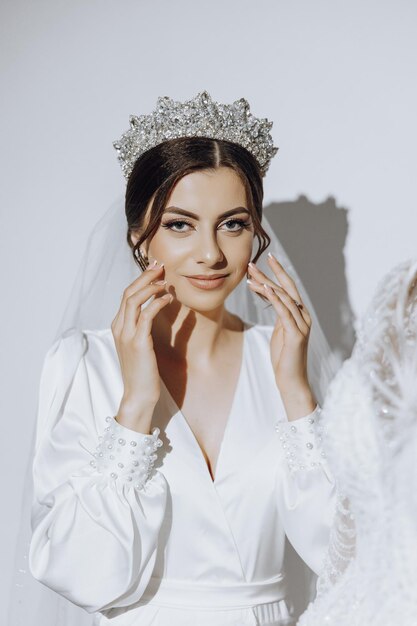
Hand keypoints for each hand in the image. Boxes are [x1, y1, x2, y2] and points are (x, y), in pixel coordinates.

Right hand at [111, 260, 171, 426]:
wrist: (138, 395)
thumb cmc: (143, 371)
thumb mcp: (140, 345)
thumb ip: (142, 327)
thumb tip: (155, 309)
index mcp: (118, 326)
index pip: (127, 295)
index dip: (141, 279)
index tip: (155, 270)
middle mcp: (119, 327)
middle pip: (129, 292)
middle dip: (145, 276)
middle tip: (161, 266)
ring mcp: (126, 334)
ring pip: (134, 300)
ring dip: (151, 286)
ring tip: (165, 280)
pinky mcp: (138, 342)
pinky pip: (146, 315)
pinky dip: (157, 303)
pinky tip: (168, 299)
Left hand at [247, 252, 312, 396]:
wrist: (292, 380)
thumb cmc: (284, 357)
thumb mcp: (281, 331)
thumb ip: (280, 315)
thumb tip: (272, 299)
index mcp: (299, 314)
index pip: (288, 287)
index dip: (277, 272)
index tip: (266, 259)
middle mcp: (303, 316)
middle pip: (287, 288)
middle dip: (270, 273)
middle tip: (253, 262)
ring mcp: (302, 325)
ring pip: (284, 298)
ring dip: (266, 284)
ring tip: (251, 275)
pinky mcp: (296, 335)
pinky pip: (284, 313)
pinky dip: (275, 299)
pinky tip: (266, 289)